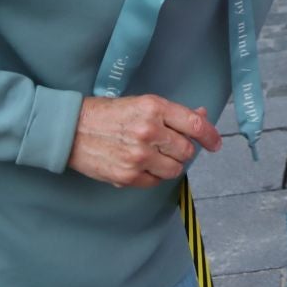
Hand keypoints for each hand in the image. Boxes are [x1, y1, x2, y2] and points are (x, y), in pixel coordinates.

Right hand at [68, 96, 223, 187]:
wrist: (71, 130)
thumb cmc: (106, 114)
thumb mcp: (141, 104)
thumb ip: (173, 113)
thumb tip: (202, 117)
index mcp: (154, 108)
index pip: (195, 124)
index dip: (210, 135)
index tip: (215, 143)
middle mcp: (149, 131)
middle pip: (187, 150)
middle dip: (183, 150)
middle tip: (169, 146)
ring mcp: (138, 156)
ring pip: (175, 169)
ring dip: (169, 165)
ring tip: (153, 156)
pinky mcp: (128, 176)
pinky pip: (155, 181)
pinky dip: (153, 175)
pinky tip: (139, 164)